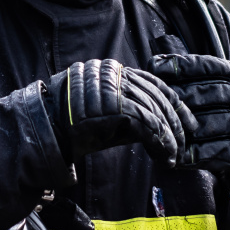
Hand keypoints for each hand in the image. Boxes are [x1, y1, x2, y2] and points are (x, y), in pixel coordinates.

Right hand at [46, 59, 195, 165]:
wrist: (43, 131)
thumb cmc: (70, 126)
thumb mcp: (103, 113)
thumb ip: (129, 111)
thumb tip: (160, 124)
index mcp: (112, 71)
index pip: (153, 83)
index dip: (174, 102)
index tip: (186, 120)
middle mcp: (115, 75)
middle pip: (157, 97)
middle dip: (175, 122)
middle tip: (184, 142)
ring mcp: (114, 90)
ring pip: (156, 113)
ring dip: (169, 138)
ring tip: (173, 156)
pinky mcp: (115, 108)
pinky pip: (149, 126)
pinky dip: (161, 144)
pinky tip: (165, 158)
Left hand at [150, 54, 229, 185]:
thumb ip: (205, 75)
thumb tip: (162, 57)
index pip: (208, 66)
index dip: (180, 66)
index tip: (155, 66)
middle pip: (204, 94)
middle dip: (175, 95)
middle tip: (151, 97)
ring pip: (206, 123)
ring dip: (180, 126)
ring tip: (158, 125)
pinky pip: (213, 151)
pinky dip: (193, 153)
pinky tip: (176, 153)